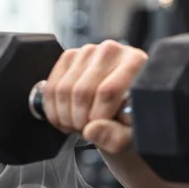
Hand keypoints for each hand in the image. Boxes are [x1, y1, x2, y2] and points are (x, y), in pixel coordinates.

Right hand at [41, 40, 147, 154]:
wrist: (122, 108)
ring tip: (79, 126)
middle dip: (80, 120)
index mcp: (136, 63)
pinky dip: (54, 110)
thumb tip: (91, 130)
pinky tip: (67, 120)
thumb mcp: (132, 134)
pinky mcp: (69, 57)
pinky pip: (52, 87)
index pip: (108, 91)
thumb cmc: (131, 120)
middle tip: (88, 131)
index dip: (98, 117)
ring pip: (64, 90)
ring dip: (66, 117)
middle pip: (82, 91)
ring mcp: (88, 51)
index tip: (99, 130)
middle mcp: (112, 51)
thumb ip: (117, 136)